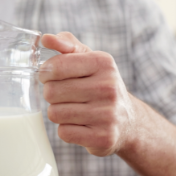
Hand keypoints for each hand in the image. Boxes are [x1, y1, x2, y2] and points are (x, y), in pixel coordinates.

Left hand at [39, 32, 136, 156]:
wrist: (128, 121)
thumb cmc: (100, 86)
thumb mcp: (89, 60)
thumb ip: (67, 45)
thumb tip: (46, 38)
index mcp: (103, 63)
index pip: (55, 66)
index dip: (46, 73)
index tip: (51, 76)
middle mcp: (108, 87)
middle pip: (52, 92)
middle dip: (52, 95)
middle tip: (65, 96)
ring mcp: (108, 114)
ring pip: (55, 113)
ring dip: (58, 113)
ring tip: (74, 110)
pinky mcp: (103, 137)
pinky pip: (64, 133)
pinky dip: (67, 130)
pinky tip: (81, 126)